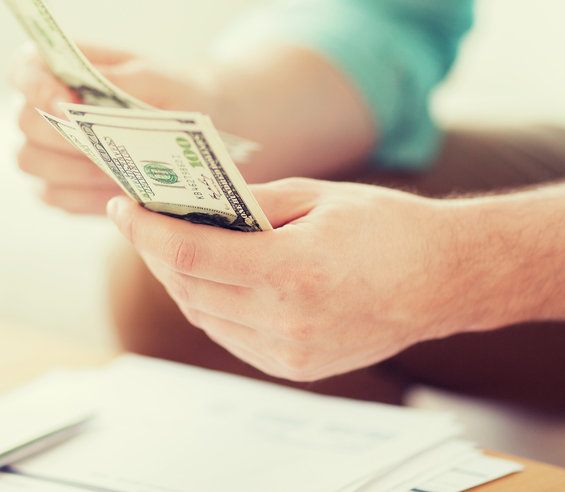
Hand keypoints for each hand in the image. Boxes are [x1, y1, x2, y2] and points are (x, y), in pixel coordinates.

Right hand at [7, 42, 212, 213]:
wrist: (193, 131)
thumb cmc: (172, 94)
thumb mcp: (159, 80)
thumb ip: (121, 82)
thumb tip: (79, 97)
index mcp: (61, 68)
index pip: (24, 69)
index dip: (35, 86)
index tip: (65, 103)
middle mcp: (42, 108)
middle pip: (24, 121)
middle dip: (60, 134)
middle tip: (101, 144)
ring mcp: (44, 150)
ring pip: (31, 161)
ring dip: (74, 168)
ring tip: (117, 170)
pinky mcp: (56, 186)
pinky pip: (54, 195)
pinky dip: (84, 196)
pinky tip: (116, 191)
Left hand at [105, 178, 468, 381]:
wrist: (443, 279)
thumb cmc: (386, 226)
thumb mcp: (315, 196)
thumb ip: (249, 204)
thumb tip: (194, 205)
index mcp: (294, 271)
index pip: (191, 255)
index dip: (146, 231)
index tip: (121, 209)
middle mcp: (288, 321)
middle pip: (189, 289)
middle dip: (155, 252)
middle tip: (139, 221)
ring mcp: (291, 352)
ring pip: (205, 316)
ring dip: (178, 281)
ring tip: (167, 245)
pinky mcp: (296, 367)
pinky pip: (231, 335)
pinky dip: (210, 305)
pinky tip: (207, 277)